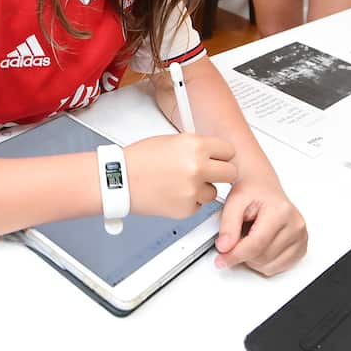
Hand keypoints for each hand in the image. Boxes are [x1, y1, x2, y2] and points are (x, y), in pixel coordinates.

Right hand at [124, 134, 238, 219]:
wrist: (120, 180)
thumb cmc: (139, 159)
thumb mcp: (171, 141)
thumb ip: (195, 146)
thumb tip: (212, 153)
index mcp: (195, 146)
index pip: (228, 151)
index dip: (222, 155)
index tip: (218, 158)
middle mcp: (198, 168)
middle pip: (230, 173)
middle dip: (221, 173)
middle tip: (209, 173)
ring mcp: (193, 190)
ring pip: (214, 192)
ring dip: (203, 189)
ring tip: (180, 183)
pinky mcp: (186, 209)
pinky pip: (198, 205)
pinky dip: (189, 201)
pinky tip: (172, 193)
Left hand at [214, 176, 306, 275]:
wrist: (262, 183)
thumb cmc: (251, 189)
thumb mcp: (234, 201)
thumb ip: (228, 225)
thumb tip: (225, 247)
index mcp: (281, 211)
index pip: (256, 244)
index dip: (235, 255)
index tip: (221, 259)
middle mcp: (295, 224)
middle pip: (262, 257)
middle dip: (242, 253)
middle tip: (237, 235)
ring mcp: (300, 236)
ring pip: (269, 266)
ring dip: (253, 259)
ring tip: (250, 236)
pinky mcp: (301, 246)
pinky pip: (278, 267)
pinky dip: (264, 263)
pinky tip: (260, 245)